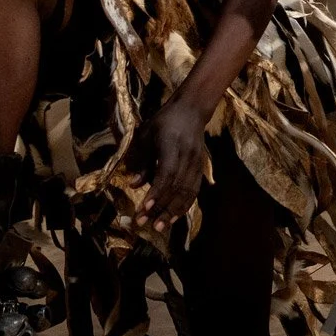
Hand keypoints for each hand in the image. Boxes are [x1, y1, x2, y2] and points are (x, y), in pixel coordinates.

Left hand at [135, 96, 208, 235]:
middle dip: (161, 208)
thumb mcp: (147, 136)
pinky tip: (175, 216)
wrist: (192, 109)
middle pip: (176, 187)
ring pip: (187, 191)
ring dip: (173, 211)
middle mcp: (187, 156)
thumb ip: (142, 161)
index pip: (166, 174)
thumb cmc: (165, 121)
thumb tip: (134, 184)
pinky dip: (185, 204)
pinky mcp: (200, 167)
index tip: (144, 208)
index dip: (156, 193)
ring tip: (161, 226)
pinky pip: (194, 190)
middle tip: (147, 224)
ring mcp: (197, 162)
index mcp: (172, 146)